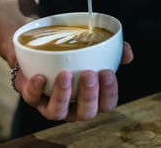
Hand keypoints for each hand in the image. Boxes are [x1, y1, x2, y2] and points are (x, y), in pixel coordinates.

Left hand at [15, 41, 133, 120]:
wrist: (41, 48)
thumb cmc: (72, 55)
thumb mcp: (94, 50)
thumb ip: (114, 51)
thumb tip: (128, 54)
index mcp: (92, 97)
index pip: (106, 104)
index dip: (109, 92)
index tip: (107, 73)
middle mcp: (73, 106)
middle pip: (86, 113)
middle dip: (89, 95)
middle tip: (89, 74)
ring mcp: (51, 104)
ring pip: (58, 112)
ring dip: (63, 95)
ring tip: (66, 75)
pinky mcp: (32, 96)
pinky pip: (33, 98)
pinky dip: (37, 89)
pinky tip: (41, 77)